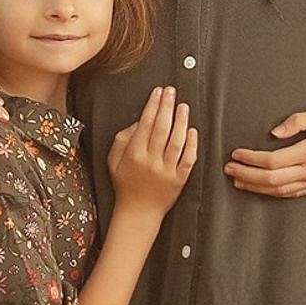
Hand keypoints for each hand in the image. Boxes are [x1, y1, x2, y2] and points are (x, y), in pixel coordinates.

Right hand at [105, 87, 196, 219]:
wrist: (138, 212)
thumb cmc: (126, 186)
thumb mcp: (113, 160)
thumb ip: (123, 139)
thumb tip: (139, 121)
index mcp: (134, 154)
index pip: (145, 123)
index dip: (153, 105)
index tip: (158, 92)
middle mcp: (151, 161)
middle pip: (161, 128)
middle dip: (167, 106)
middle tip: (171, 92)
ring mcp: (166, 171)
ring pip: (176, 141)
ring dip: (181, 121)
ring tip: (183, 107)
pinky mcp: (179, 179)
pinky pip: (188, 159)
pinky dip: (192, 144)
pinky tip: (192, 131)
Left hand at [226, 106, 305, 196]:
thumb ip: (298, 121)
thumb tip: (274, 133)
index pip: (272, 161)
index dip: (250, 159)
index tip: (236, 153)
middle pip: (270, 180)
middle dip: (246, 176)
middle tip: (228, 169)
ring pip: (279, 191)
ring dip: (256, 187)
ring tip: (238, 182)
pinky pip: (292, 193)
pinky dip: (273, 192)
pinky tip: (262, 188)